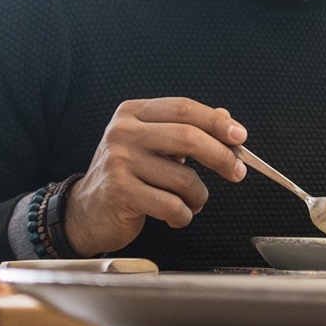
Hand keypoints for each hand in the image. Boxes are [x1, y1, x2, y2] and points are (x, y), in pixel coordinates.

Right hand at [64, 98, 247, 256]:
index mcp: (133, 113)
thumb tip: (226, 118)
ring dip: (199, 196)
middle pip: (188, 137)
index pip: (183, 108)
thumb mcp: (152, 145)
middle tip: (238, 171)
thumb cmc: (127, 176)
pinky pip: (172, 205)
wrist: (85, 212)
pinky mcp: (120, 193)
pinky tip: (176, 216)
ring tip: (193, 202)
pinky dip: (183, 215)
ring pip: (184, 178)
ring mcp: (119, 162)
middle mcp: (122, 132)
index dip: (216, 122)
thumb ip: (185, 130)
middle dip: (222, 156)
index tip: (240, 136)